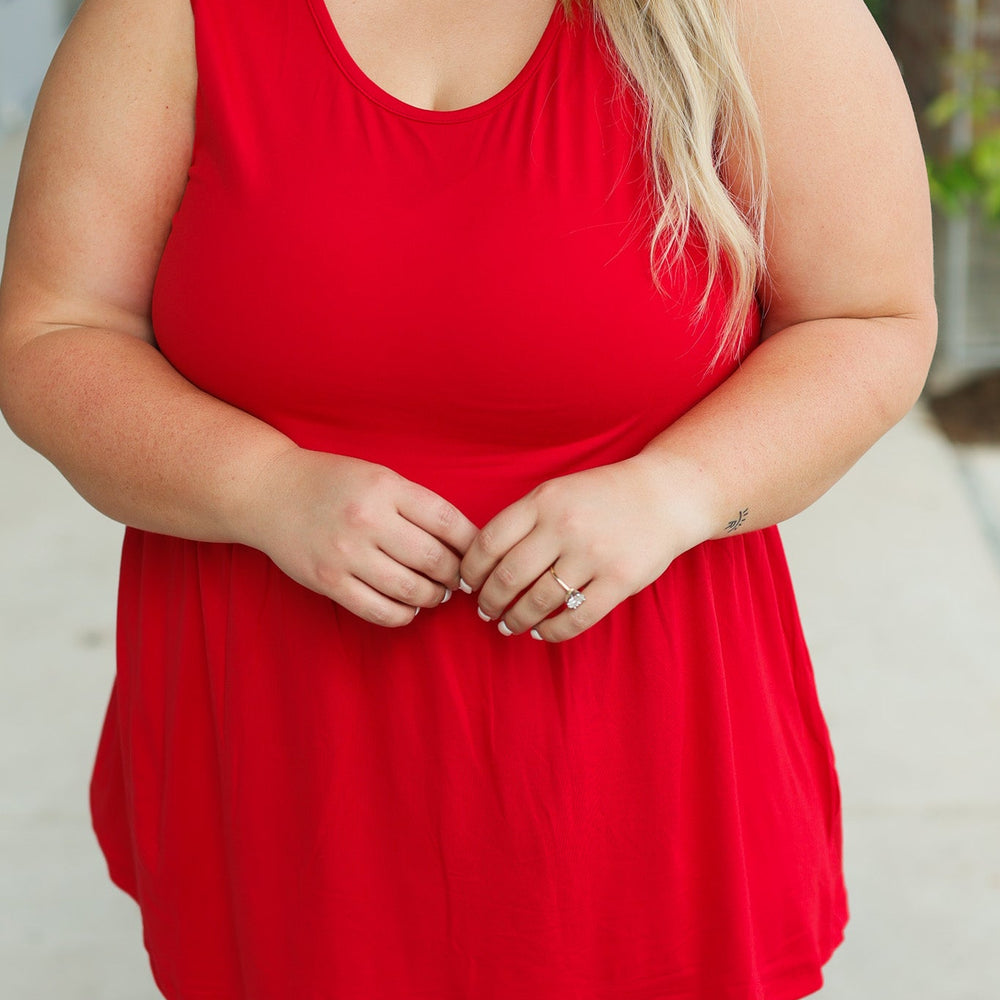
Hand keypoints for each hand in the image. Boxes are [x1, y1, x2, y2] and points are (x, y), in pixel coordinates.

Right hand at [241, 448, 478, 625]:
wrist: (269, 491)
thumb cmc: (332, 482)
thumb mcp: (378, 476)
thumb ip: (416, 504)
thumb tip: (461, 545)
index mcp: (386, 488)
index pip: (448, 522)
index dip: (471, 544)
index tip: (476, 555)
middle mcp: (367, 519)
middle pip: (434, 559)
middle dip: (454, 576)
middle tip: (456, 579)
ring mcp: (346, 553)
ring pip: (411, 589)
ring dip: (433, 597)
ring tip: (435, 593)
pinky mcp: (328, 581)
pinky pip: (379, 611)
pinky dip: (404, 614)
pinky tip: (408, 606)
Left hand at [459, 455, 704, 641]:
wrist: (665, 495)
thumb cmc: (602, 496)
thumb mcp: (558, 491)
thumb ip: (523, 519)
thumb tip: (480, 563)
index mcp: (544, 501)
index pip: (489, 542)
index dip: (470, 570)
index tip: (467, 584)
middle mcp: (565, 526)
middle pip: (508, 577)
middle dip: (489, 601)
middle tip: (485, 611)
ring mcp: (594, 554)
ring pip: (538, 602)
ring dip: (515, 620)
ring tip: (509, 625)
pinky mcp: (620, 580)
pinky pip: (576, 619)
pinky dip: (551, 632)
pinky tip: (540, 632)